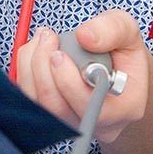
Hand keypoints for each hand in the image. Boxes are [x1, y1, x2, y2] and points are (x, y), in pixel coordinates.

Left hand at [16, 9, 148, 142]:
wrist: (112, 63)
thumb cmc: (120, 47)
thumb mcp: (126, 29)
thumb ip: (112, 28)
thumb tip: (84, 37)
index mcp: (127, 107)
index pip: (93, 106)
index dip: (68, 81)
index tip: (59, 52)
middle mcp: (101, 125)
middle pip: (60, 109)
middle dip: (43, 69)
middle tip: (47, 37)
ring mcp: (75, 124)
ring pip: (40, 106)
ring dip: (31, 67)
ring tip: (42, 39)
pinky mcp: (52, 118)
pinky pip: (29, 101)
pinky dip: (25, 72)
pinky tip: (35, 50)